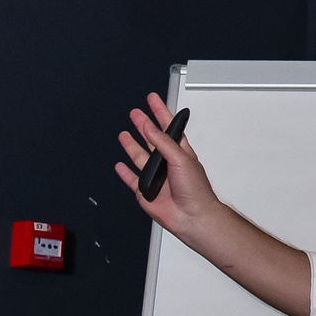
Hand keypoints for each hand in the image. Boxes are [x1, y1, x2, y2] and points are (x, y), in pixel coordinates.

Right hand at [114, 91, 216, 232]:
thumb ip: (164, 143)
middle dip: (143, 125)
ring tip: (124, 134)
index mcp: (180, 152)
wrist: (191, 216)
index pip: (168, 127)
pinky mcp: (145, 192)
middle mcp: (167, 163)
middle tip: (135, 113)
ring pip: (139, 157)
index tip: (152, 99)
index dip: (160, 112)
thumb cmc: (196, 191)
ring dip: (131, 145)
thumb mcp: (181, 160)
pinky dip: (125, 172)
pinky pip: (132, 180)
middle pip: (151, 139)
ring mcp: (155, 177)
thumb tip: (151, 128)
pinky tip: (120, 165)